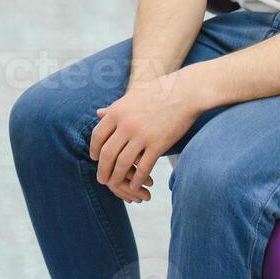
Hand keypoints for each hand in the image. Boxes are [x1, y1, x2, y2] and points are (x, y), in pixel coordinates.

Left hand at [90, 70, 199, 202]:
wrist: (185, 92)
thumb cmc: (158, 92)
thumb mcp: (131, 96)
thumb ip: (114, 108)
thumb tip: (98, 113)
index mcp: (117, 111)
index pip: (97, 136)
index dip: (94, 149)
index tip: (94, 158)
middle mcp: (126, 124)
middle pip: (107, 153)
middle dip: (102, 169)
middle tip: (101, 179)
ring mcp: (142, 135)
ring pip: (123, 163)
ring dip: (117, 178)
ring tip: (115, 185)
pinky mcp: (158, 144)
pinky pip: (143, 167)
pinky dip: (137, 179)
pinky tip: (135, 186)